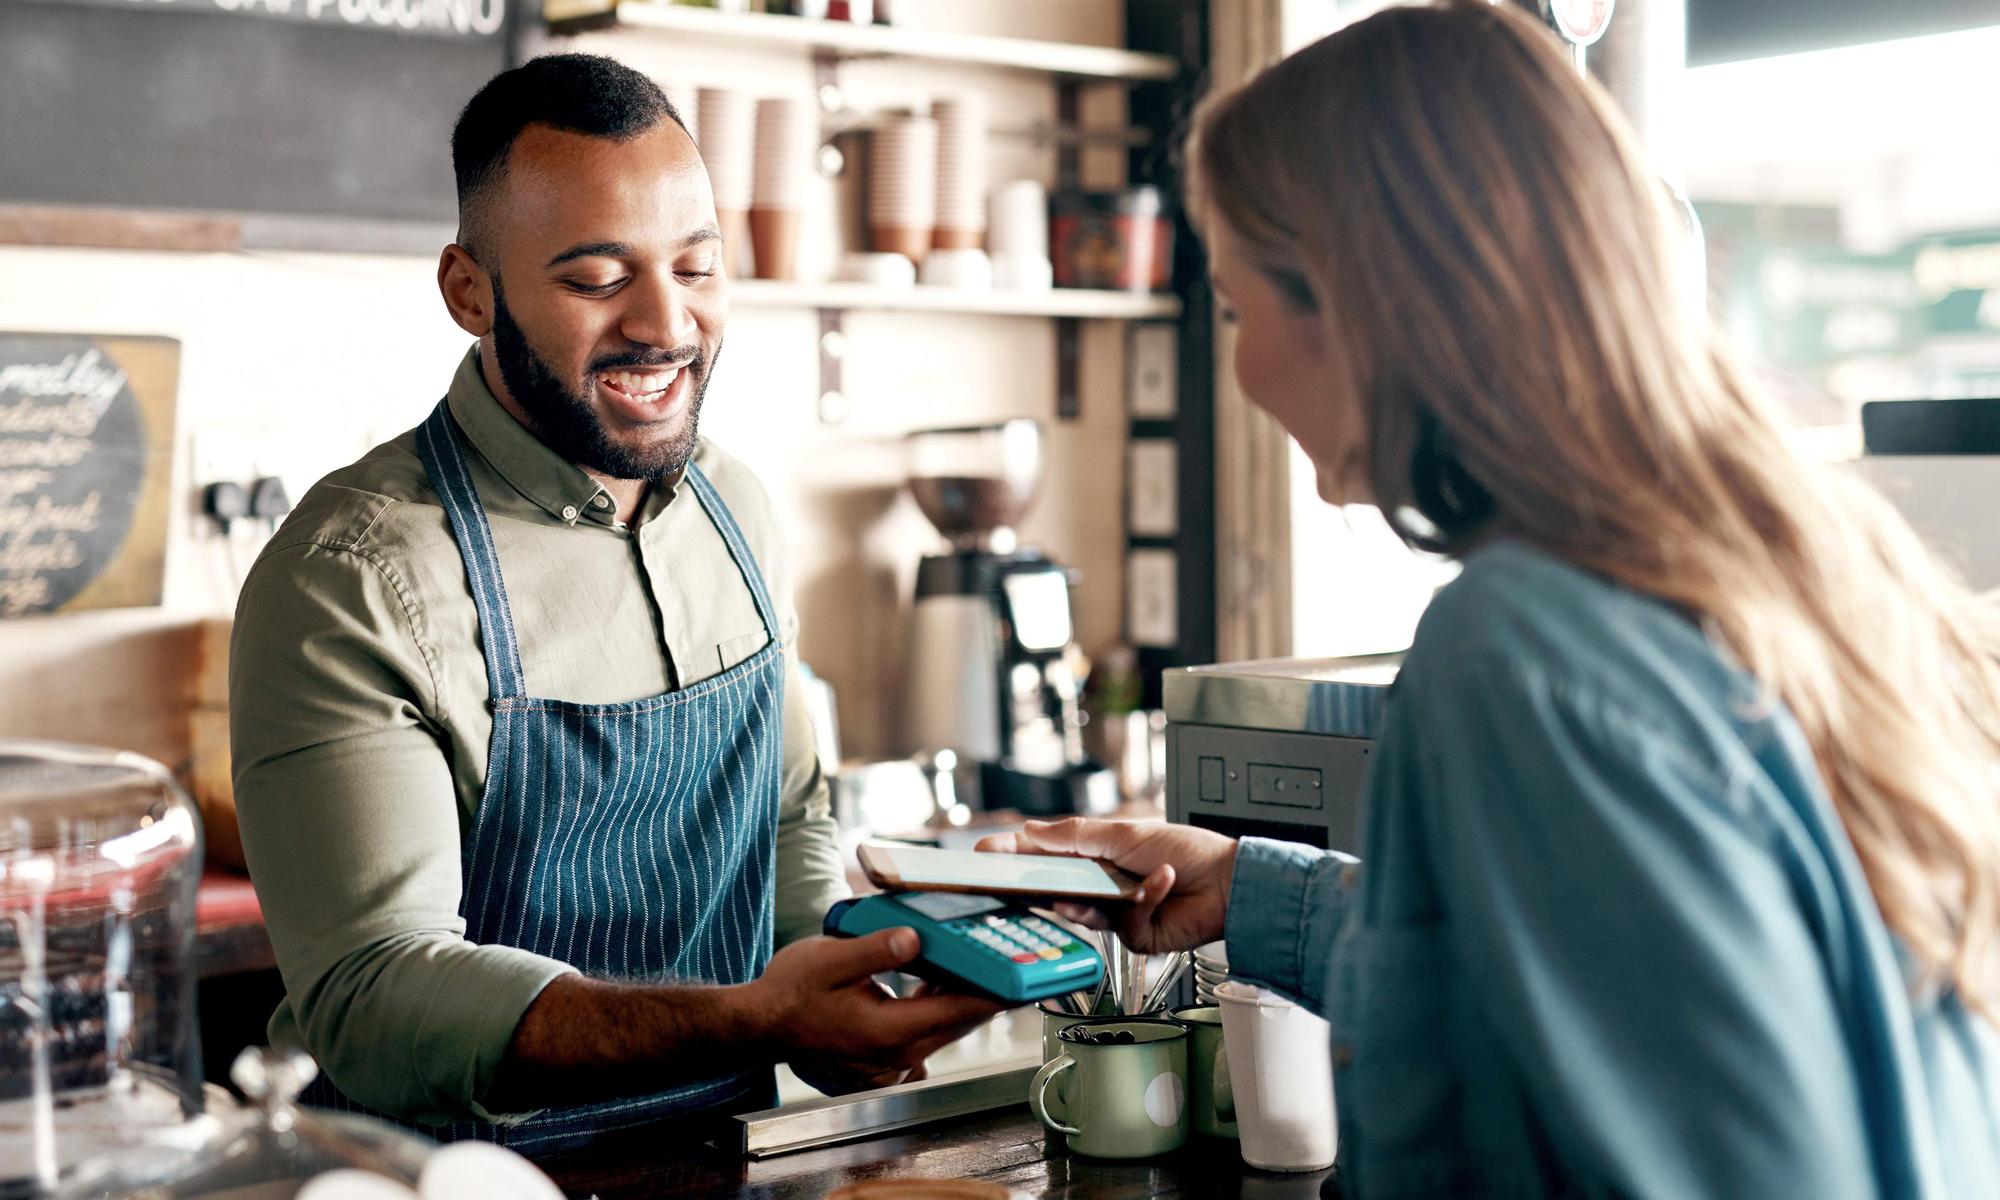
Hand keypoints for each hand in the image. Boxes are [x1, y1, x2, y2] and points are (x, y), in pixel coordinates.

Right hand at [750, 931, 1002, 1089]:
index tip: (1026, 975)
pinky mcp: (885, 1056)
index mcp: (890, 1031)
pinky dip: (939, 1004)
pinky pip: (926, 1029)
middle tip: (1014, 956)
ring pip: (945, 1025)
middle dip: (989, 990)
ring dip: (963, 996)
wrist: (759, 1026)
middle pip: (960, 1021)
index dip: (997, 991)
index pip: (960, 1011)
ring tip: (981, 959)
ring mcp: (892, 1060)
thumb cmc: (789, 992)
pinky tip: (940, 976)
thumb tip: (915, 938)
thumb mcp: (830, 959)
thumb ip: (876, 949)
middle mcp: (898, 1053)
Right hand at [976, 818, 1237, 954]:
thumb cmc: (1187, 850)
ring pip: (1081, 913)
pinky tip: (1162, 881)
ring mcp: (1114, 912)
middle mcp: (1101, 884)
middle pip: (1055, 888)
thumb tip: (1030, 831)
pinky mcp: (1133, 937)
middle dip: (1036, 885)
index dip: (1014, 856)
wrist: (1230, 884)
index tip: (984, 856)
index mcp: (1095, 854)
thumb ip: (1075, 836)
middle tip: (1010, 884)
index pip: (1045, 855)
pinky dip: (1144, 899)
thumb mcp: (1124, 833)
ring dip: (1088, 900)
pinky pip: (1123, 924)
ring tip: (1095, 889)